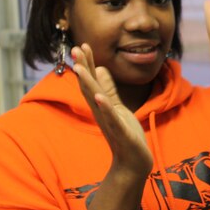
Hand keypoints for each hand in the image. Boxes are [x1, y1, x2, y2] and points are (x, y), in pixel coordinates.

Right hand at [71, 44, 152, 177]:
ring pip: (97, 102)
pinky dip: (105, 108)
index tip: (82, 45)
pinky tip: (100, 98)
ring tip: (81, 68)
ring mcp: (110, 124)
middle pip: (90, 88)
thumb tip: (101, 69)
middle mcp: (102, 114)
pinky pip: (112, 120)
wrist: (133, 164)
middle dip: (83, 68)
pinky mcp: (122, 134)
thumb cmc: (126, 135)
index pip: (92, 82)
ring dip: (89, 84)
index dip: (87, 64)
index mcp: (102, 107)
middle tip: (75, 48)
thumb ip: (109, 90)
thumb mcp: (118, 108)